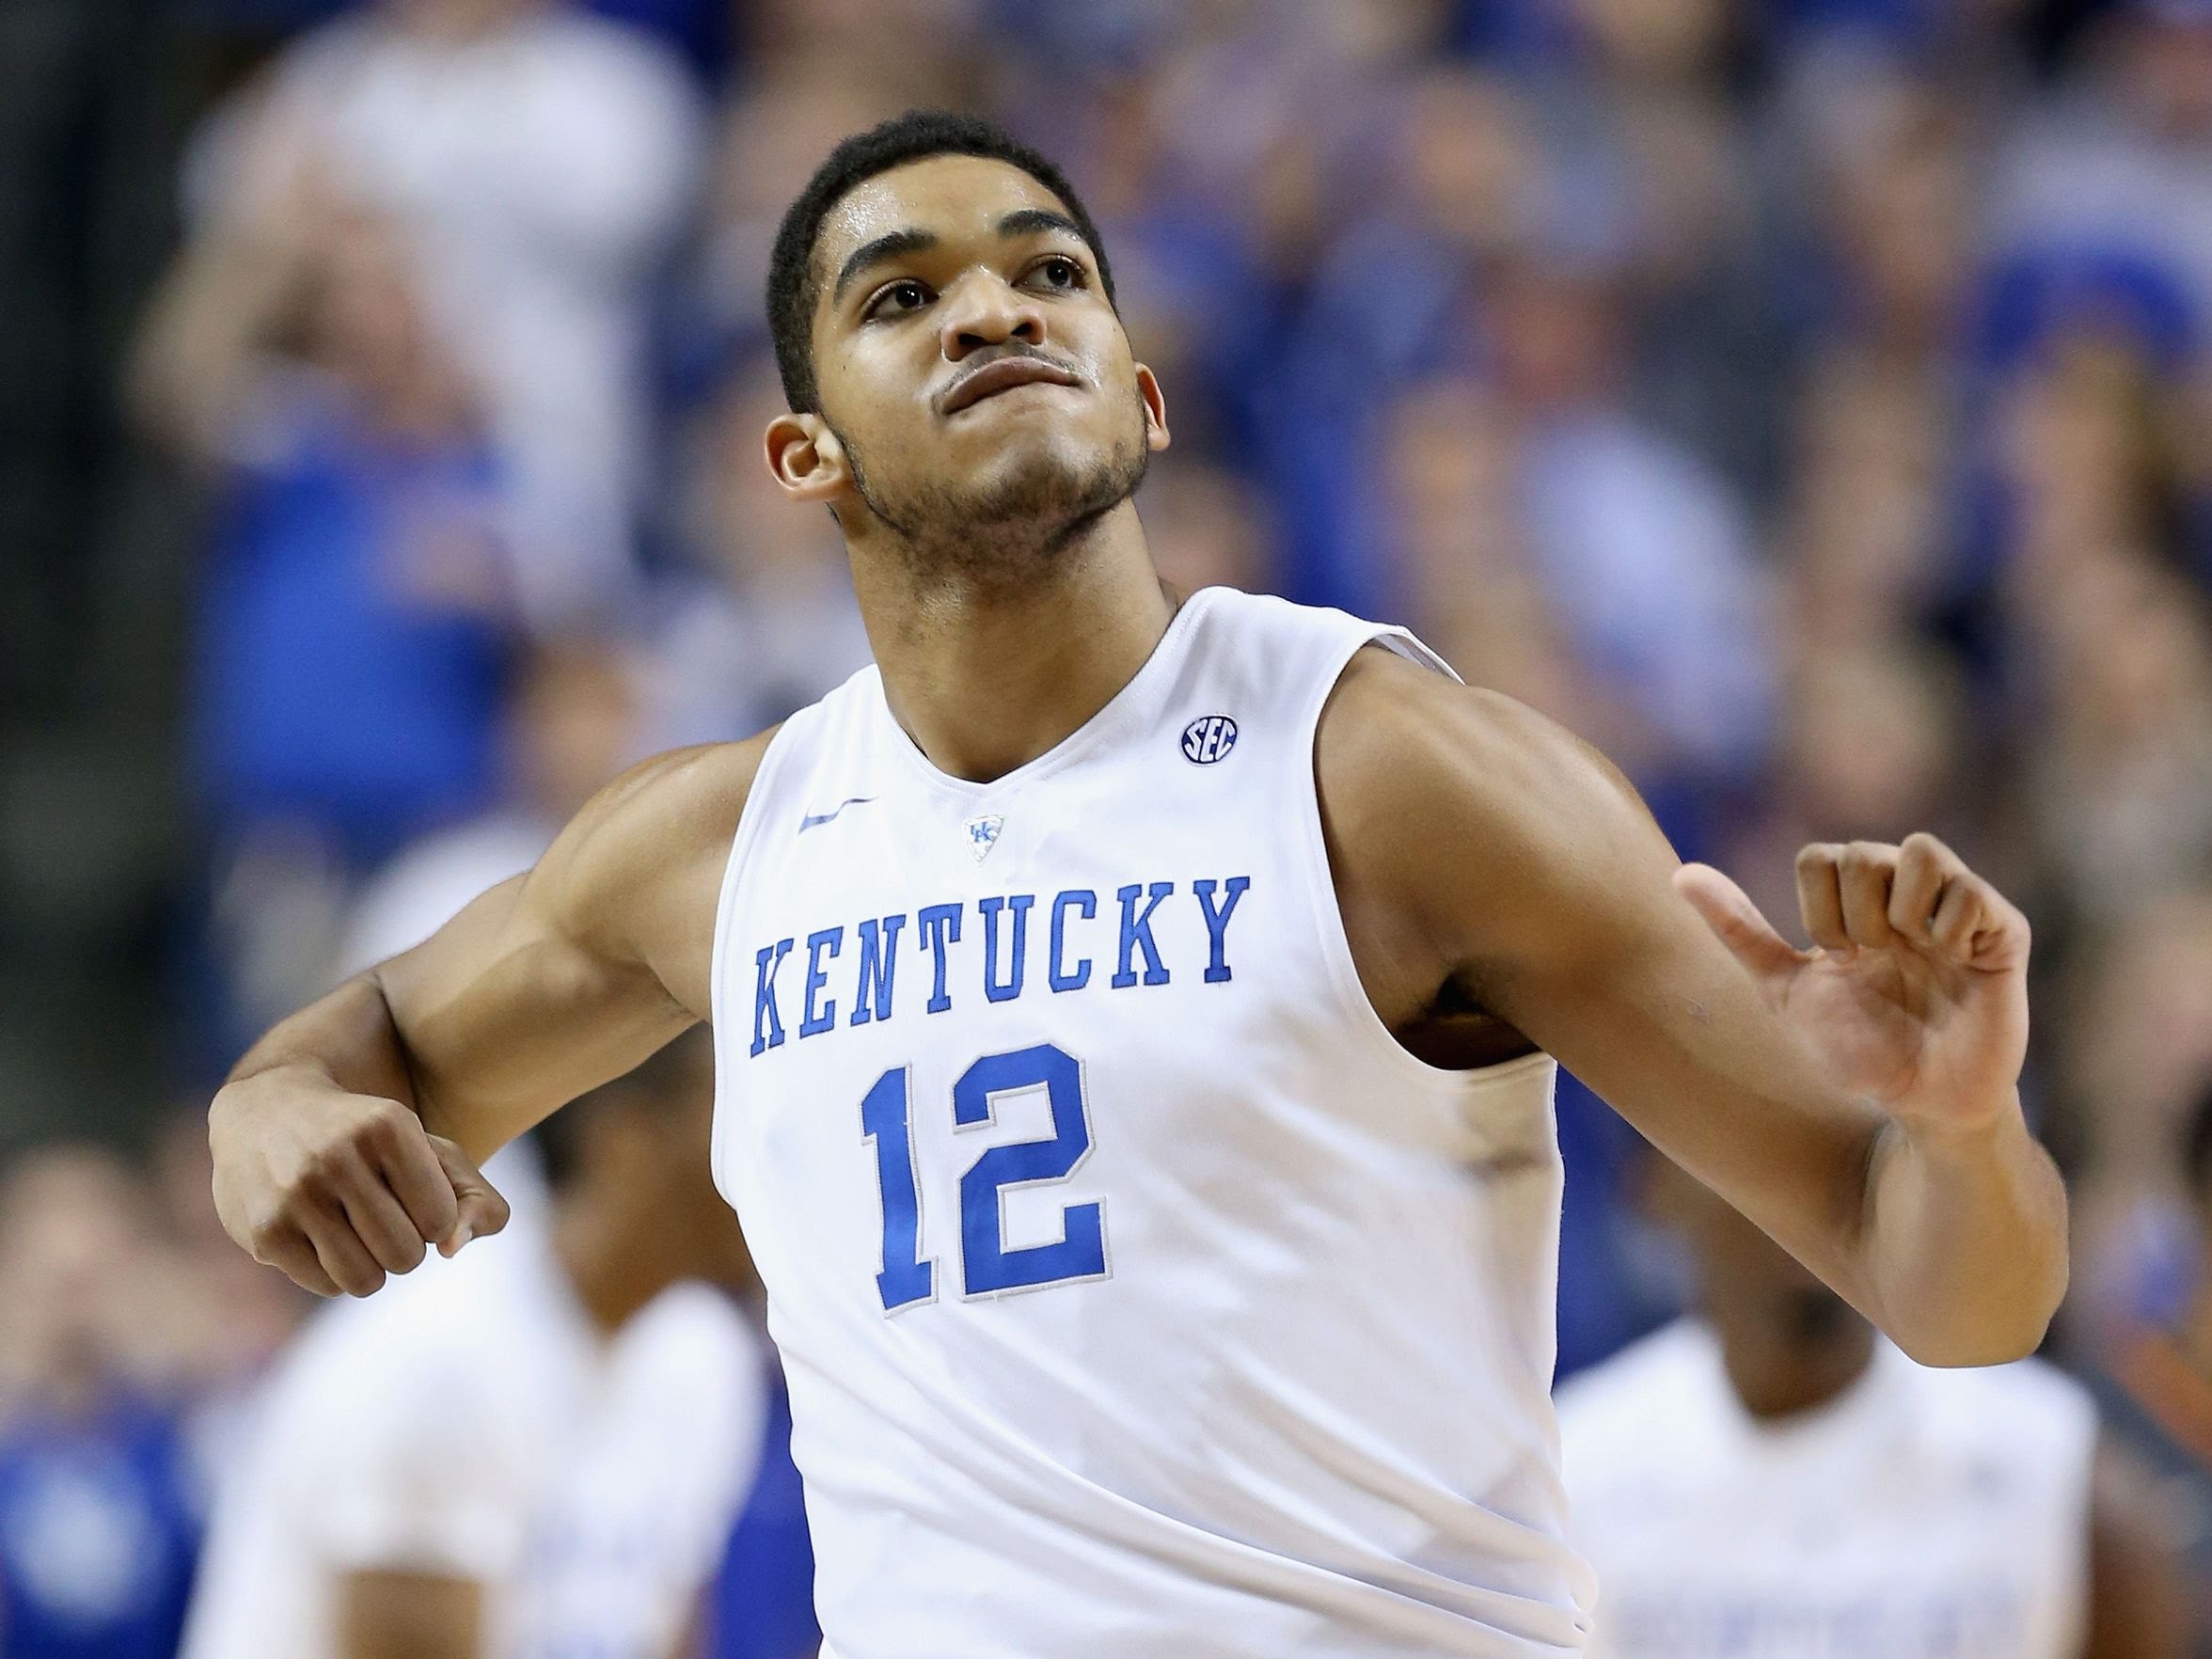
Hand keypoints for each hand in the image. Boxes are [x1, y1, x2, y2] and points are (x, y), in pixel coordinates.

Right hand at [209, 1070, 508, 1296]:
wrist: (267, 1111)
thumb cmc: (370, 1140)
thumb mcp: (431, 1150)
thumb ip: (475, 1199)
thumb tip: (452, 1248)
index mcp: (388, 1127)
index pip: (442, 1221)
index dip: (434, 1218)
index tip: (413, 1197)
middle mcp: (338, 1156)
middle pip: (406, 1257)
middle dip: (404, 1246)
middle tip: (383, 1217)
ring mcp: (296, 1195)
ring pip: (366, 1281)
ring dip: (371, 1266)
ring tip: (356, 1230)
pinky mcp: (264, 1231)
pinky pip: (327, 1287)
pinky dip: (333, 1271)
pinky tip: (320, 1233)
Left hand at [1675, 834, 2030, 1140]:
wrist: (1922, 1102)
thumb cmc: (1859, 1048)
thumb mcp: (1787, 991)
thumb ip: (1739, 930)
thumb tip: (1679, 874)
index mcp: (1855, 904)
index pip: (1820, 857)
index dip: (1815, 907)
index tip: (1834, 957)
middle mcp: (1905, 897)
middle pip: (1861, 852)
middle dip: (1851, 914)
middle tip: (1870, 958)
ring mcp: (1954, 911)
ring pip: (1920, 850)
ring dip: (1899, 908)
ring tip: (1909, 951)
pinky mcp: (2002, 934)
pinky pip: (1971, 891)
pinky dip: (1949, 924)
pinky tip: (1949, 958)